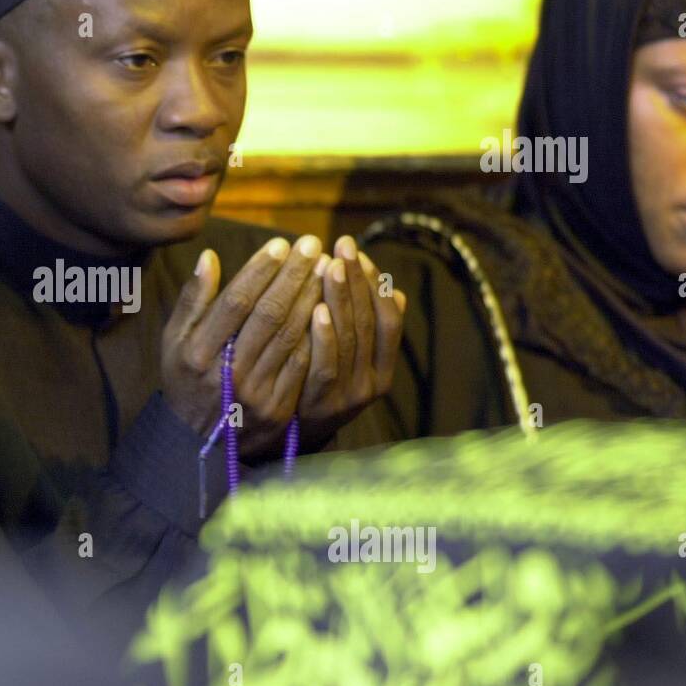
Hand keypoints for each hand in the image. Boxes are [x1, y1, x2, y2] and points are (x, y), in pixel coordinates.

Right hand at [162, 235, 323, 454]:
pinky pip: (304, 364)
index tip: (280, 243)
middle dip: (293, 275)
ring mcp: (255, 393)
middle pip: (269, 315)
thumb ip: (192, 300)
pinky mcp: (278, 408)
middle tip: (311, 244)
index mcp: (198, 353)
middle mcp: (227, 373)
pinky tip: (330, 306)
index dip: (261, 270)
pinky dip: (318, 333)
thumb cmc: (185, 378)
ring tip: (325, 268)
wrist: (197, 441)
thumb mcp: (173, 341)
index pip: (236, 301)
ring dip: (312, 297)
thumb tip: (208, 257)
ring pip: (291, 336)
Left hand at [295, 235, 405, 450]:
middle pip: (369, 323)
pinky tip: (315, 310)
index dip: (376, 285)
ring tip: (329, 266)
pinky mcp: (320, 405)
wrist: (287, 439)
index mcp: (383, 367)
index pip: (389, 319)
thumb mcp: (350, 360)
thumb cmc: (318, 386)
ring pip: (350, 340)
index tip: (358, 252)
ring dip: (341, 300)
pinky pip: (325, 367)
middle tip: (341, 246)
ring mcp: (348, 395)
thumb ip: (367, 329)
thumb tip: (398, 291)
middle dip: (356, 281)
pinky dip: (324, 337)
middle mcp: (372, 382)